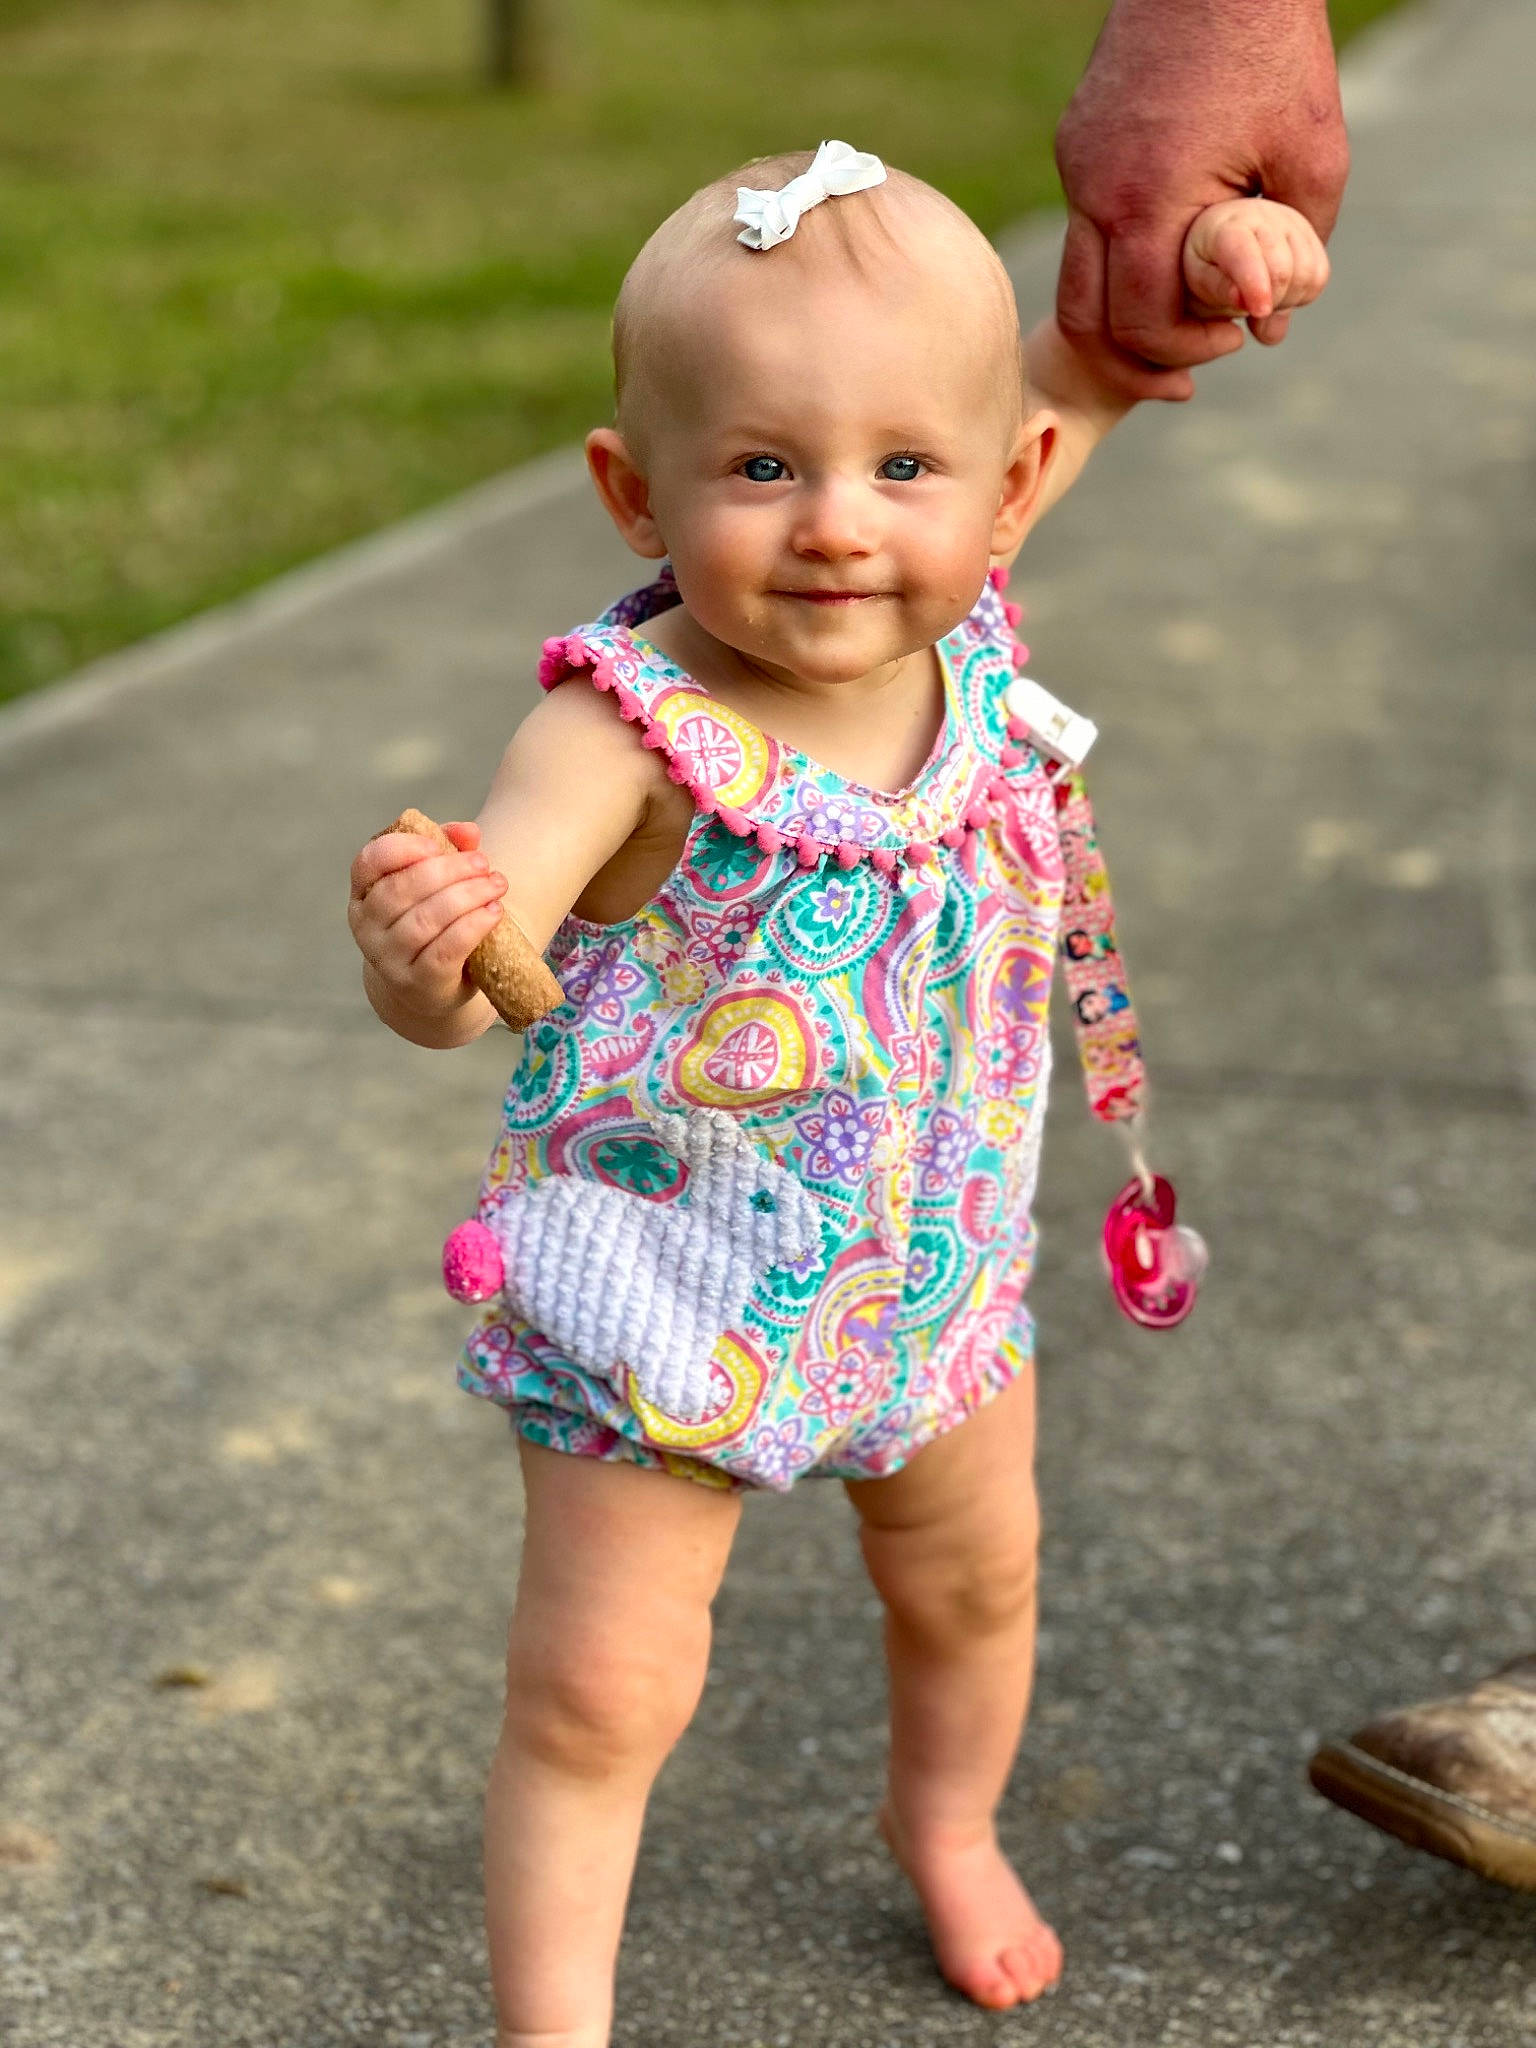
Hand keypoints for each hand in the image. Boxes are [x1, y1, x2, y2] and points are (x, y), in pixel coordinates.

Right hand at [348, 818, 507, 1023]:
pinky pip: (444, 951)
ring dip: (467, 896)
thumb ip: (450, 849)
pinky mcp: (416, 983)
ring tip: (496, 885)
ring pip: (425, 920)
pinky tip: (494, 912)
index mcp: (363, 893)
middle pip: (402, 890)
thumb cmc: (431, 923)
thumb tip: (468, 831)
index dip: (402, 848)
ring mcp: (388, 959)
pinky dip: (472, 927)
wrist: (428, 986)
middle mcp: (367, 927)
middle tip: (483, 863)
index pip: (369, 862)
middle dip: (448, 870)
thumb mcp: (435, 884)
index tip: (437, 845)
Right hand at [1054, 0, 1347, 398]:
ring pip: (1079, 277)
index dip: (1184, 351)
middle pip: (1085, 319)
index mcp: (1146, 202)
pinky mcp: (1077, 142)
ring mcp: (1076, 165)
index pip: (1138, 323)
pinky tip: (1177, 236)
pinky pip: (1089, 223)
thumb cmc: (1275, 49)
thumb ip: (1296, 253)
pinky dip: (1127, 251)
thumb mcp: (1315, 155)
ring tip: (1183, 311)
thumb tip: (1269, 328)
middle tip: (1200, 351)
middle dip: (1141, 353)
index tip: (1234, 337)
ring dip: (1126, 309)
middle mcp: (1093, 191)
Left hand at [1182, 197, 1329, 333]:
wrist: (1226, 233)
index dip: (1255, 285)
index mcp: (1229, 226)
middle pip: (1283, 272)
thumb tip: (1246, 305)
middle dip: (1269, 302)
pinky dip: (1303, 294)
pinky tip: (1281, 292)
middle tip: (1250, 311)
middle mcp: (1265, 216)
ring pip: (1308, 275)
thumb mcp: (1199, 277)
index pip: (1245, 253)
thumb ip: (1218, 291)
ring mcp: (1293, 221)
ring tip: (1263, 298)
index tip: (1260, 311)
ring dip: (1287, 300)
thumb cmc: (1207, 258)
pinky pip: (1320, 275)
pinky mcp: (1312, 234)